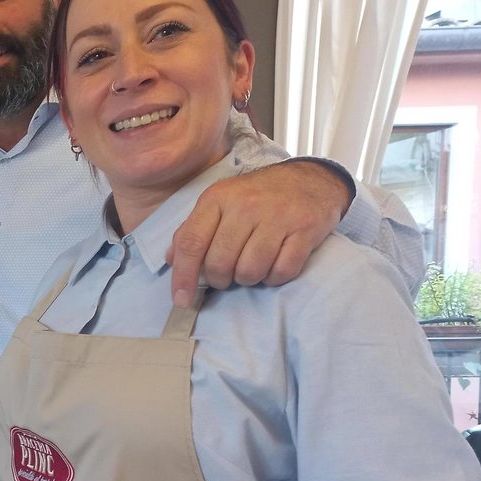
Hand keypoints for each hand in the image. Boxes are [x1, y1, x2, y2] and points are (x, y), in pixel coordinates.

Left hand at [168, 159, 350, 304]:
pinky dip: (274, 278)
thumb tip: (171, 260)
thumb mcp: (219, 202)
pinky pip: (281, 272)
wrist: (310, 180)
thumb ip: (193, 229)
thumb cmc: (257, 196)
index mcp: (217, 198)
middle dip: (219, 280)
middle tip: (226, 275)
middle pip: (220, 263)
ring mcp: (277, 217)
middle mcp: (245, 205)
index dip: (183, 276)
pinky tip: (272, 265)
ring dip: (247, 279)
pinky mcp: (304, 230)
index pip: (191, 243)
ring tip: (251, 266)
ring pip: (250, 271)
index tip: (180, 299)